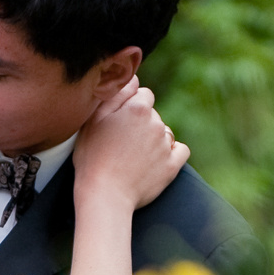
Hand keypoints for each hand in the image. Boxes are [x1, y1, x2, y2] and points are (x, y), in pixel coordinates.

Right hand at [72, 79, 188, 216]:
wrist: (105, 195)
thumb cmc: (92, 157)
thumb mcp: (93, 120)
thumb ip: (116, 95)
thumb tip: (133, 79)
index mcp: (137, 108)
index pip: (143, 94)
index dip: (130, 107)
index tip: (119, 122)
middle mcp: (156, 123)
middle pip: (153, 114)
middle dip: (141, 123)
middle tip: (121, 143)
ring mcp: (166, 145)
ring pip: (164, 132)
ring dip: (154, 139)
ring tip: (134, 156)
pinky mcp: (172, 166)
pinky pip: (181, 150)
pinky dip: (172, 153)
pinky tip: (157, 160)